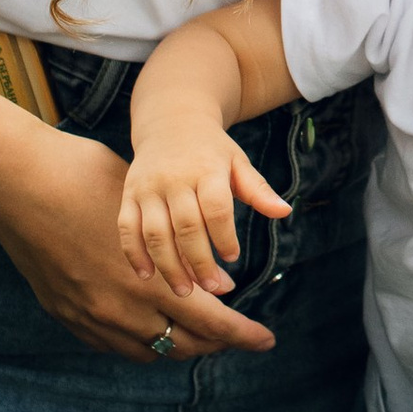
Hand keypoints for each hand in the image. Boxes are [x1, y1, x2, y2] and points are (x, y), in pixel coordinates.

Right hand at [0, 131, 278, 361]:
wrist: (16, 183)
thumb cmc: (85, 178)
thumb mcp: (148, 208)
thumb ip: (184, 250)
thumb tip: (213, 281)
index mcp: (150, 278)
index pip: (212, 323)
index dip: (243, 335)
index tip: (266, 339)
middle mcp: (121, 308)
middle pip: (183, 345)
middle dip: (217, 344)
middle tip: (238, 336)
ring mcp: (90, 316)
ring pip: (149, 351)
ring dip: (179, 345)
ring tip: (199, 332)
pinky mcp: (65, 314)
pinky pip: (113, 345)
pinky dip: (141, 342)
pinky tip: (153, 326)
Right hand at [118, 125, 290, 302]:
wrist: (171, 121)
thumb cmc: (211, 150)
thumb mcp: (238, 162)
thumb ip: (258, 190)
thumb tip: (285, 212)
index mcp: (206, 169)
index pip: (216, 208)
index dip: (225, 237)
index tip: (233, 258)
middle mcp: (174, 179)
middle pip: (186, 226)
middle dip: (199, 261)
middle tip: (212, 287)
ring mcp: (148, 187)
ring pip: (155, 232)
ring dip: (169, 265)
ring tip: (184, 290)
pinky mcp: (129, 195)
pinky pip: (127, 228)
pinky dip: (134, 254)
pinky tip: (146, 275)